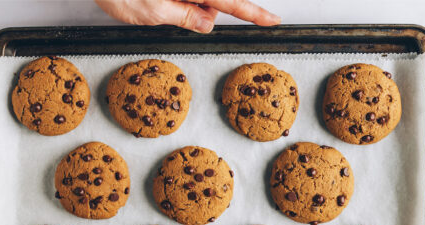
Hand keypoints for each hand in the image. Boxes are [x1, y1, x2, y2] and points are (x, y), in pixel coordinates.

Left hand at [95, 0, 280, 32]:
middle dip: (200, 10)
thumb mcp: (153, 13)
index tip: (272, 20)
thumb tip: (208, 22)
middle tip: (170, 12)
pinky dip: (175, 0)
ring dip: (182, 5)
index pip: (232, 2)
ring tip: (153, 3)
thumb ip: (186, 17)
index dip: (253, 13)